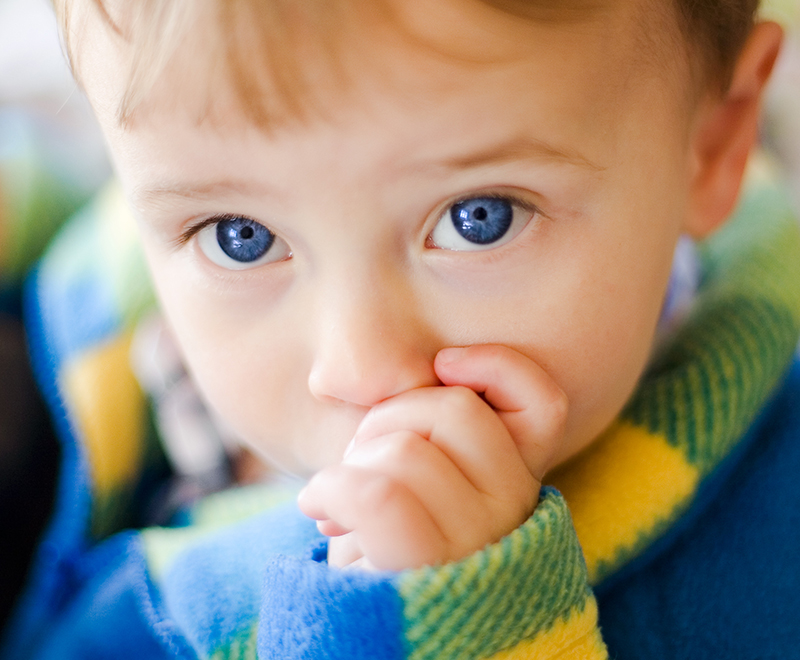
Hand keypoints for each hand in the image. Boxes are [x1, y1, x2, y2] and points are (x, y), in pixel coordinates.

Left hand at [297, 345, 567, 570]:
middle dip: (387, 415)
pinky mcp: (425, 573)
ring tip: (338, 492)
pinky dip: (331, 487)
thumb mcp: (407, 468)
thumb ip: (412, 421)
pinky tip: (318, 506)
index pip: (545, 405)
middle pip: (456, 410)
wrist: (361, 617)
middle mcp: (512, 513)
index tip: (441, 363)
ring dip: (352, 460)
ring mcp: (474, 546)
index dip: (497, 365)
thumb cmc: (380, 531)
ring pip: (407, 451)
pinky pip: (377, 496)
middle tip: (363, 454)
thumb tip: (354, 377)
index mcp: (515, 478)